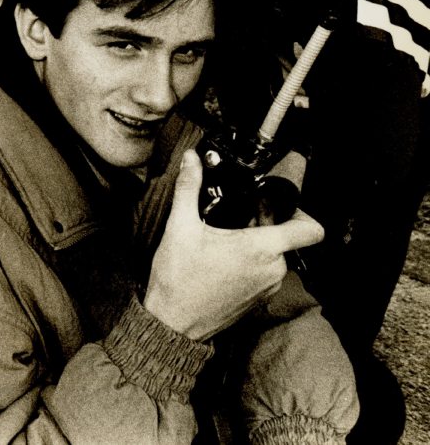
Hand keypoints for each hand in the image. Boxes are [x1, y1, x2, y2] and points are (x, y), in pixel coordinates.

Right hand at [144, 150, 323, 340]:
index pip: (310, 229)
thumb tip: (191, 159)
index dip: (300, 211)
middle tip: (234, 219)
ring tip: (224, 241)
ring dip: (257, 246)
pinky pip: (266, 273)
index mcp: (261, 249)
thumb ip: (189, 189)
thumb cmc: (178, 279)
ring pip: (275, 256)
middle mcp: (274, 270)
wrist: (173, 324)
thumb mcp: (180, 228)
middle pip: (287, 238)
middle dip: (264, 225)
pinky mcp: (260, 300)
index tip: (276, 203)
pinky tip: (222, 261)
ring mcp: (269, 288)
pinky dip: (252, 264)